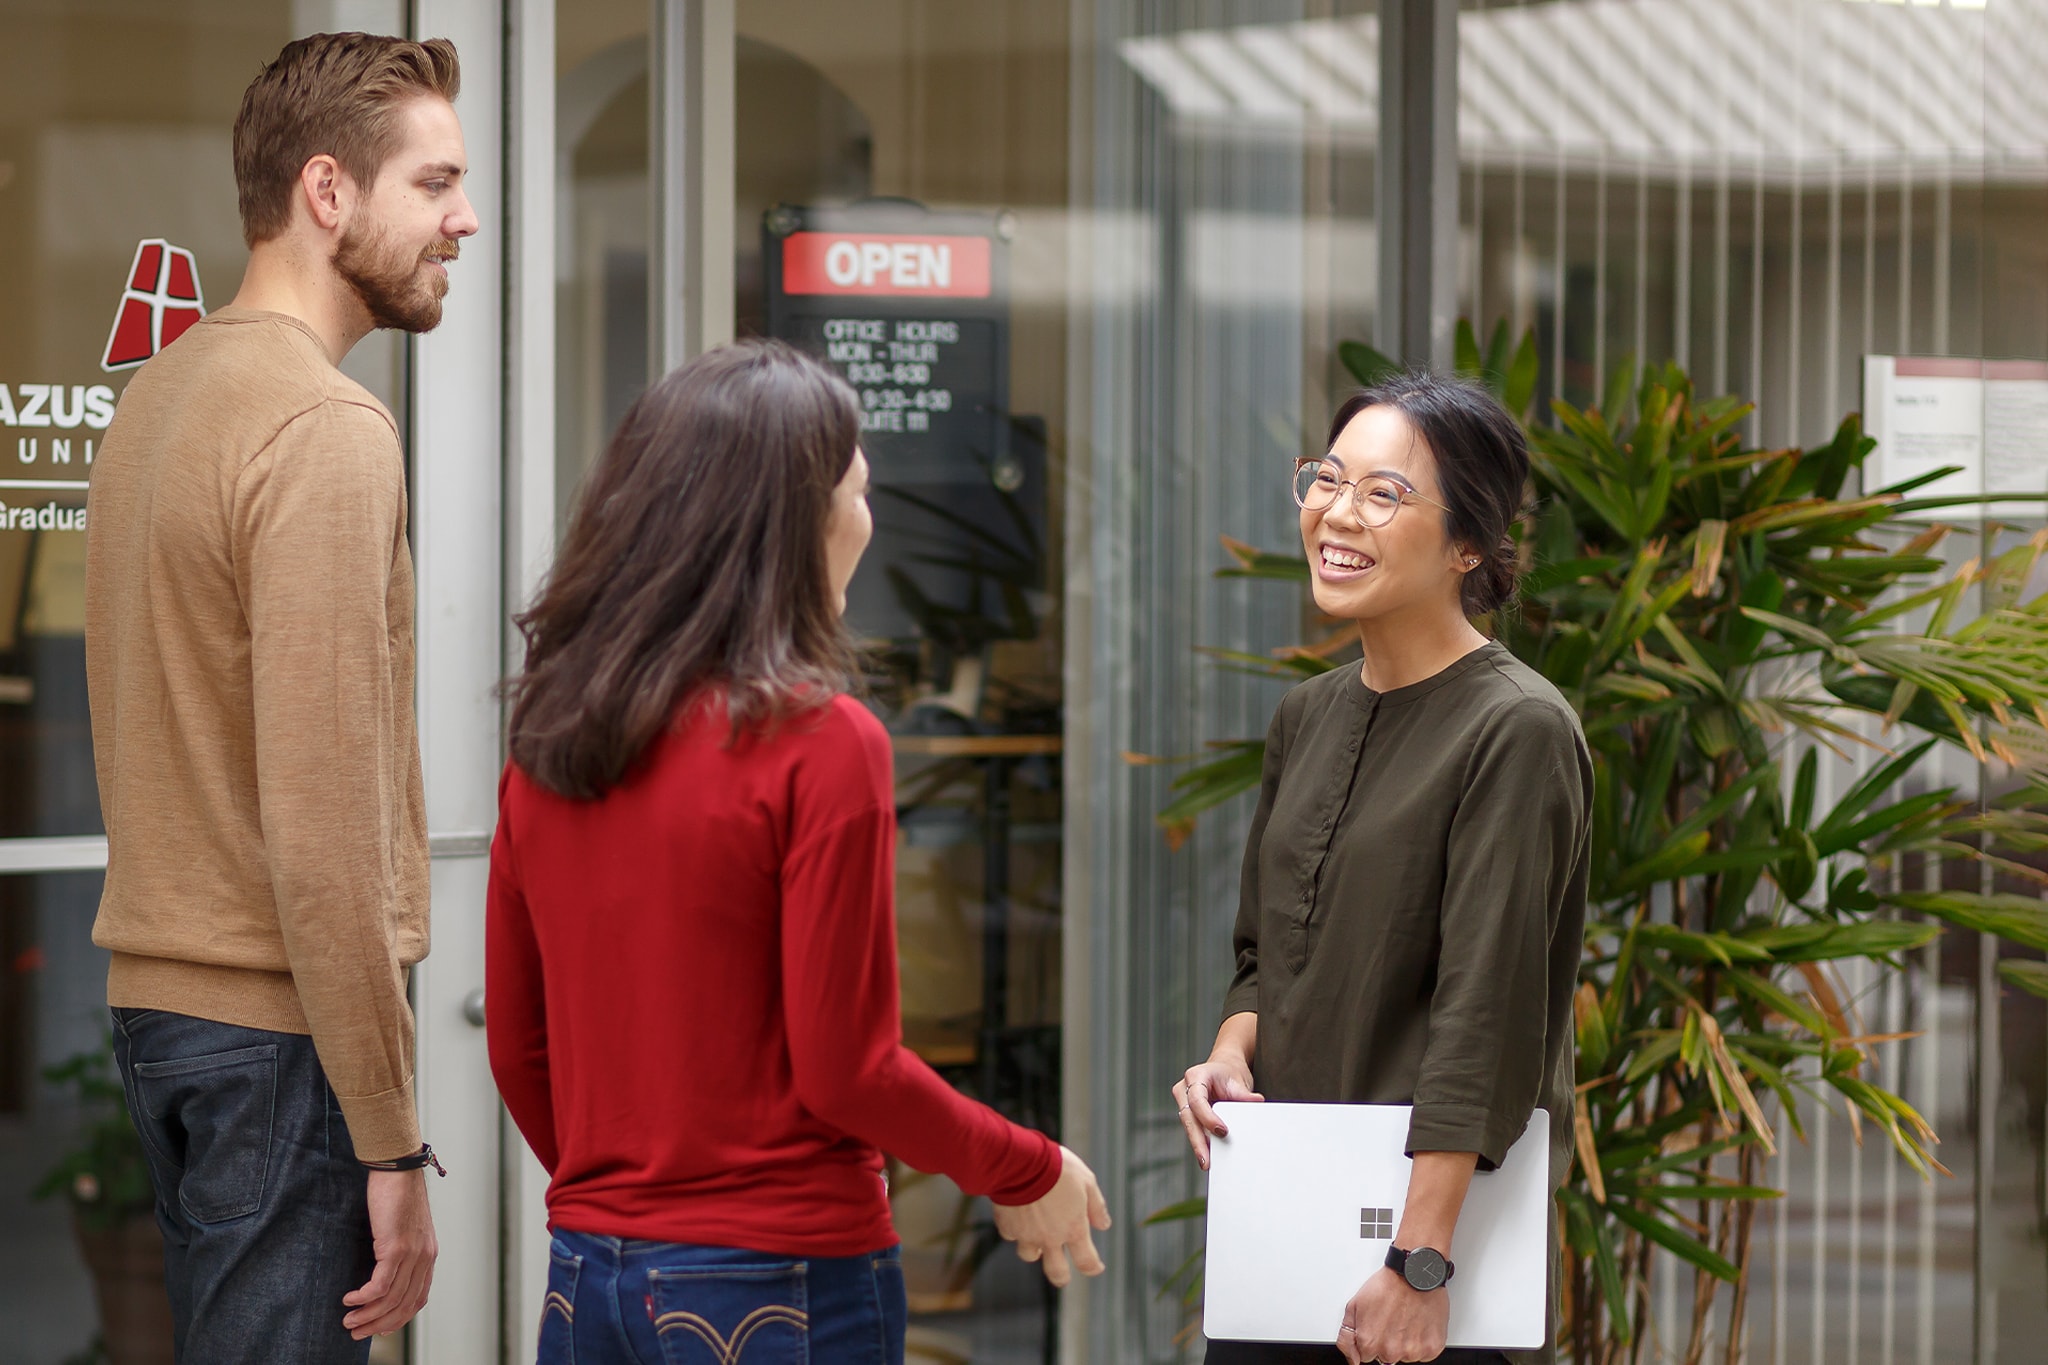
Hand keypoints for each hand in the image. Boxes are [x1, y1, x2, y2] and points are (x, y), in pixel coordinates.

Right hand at [342, 1167, 438, 1338]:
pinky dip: (363, 1298)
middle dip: (380, 1324)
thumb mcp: (402, 1228)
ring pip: (391, 1299)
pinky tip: (349, 1300)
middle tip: (358, 1333)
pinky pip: (380, 1285)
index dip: (398, 1318)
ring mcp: (412, 1254)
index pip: (418, 1299)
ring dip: (367, 1315)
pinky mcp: (395, 1247)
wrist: (398, 1168)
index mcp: (428, 1255)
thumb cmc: (396, 1194)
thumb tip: (380, 1271)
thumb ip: (398, 1250)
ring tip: (348, 1321)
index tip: (379, 1328)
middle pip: (404, 1305)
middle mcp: (424, 1258)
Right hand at [991, 1145, 1111, 1286]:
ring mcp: (1026, 1234)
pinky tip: (1018, 1217)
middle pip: (1056, 1272)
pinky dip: (1015, 1230)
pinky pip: (1011, 1234)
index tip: (1096, 1268)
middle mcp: (1050, 1237)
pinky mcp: (1007, 1225)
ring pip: (1029, 1255)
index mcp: (1073, 1228)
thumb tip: (1104, 1225)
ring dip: (1035, 1250)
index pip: (1086, 1261)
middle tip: (1063, 1276)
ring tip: (1037, 1237)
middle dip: (1062, 1277)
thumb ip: (1096, 1206)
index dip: (1093, 1268)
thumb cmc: (1057, 1168)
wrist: (1020, 1162)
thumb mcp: (1086, 1181)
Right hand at [1172, 1055, 1261, 1169]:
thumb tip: (1256, 1102)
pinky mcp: (1189, 1114)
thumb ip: (1244, 1094)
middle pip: (1188, 1117)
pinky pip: (1194, 1129)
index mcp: (1195, 1076)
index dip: (1208, 1117)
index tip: (1223, 1131)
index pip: (1197, 1100)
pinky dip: (1201, 1142)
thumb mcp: (1238, 1080)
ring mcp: (1184, 1102)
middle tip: (1206, 1160)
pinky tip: (1208, 1155)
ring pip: (1189, 1126)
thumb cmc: (1229, 1073)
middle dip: (1198, 1140)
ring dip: (1198, 1145)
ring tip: (1207, 1163)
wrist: (1224, 1067)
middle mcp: (1184, 1089)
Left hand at [1339, 1265, 1448, 1363]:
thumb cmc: (1387, 1285)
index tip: (1378, 1325)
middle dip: (1387, 1342)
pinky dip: (1422, 1341)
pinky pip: (1424, 1353)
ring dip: (1406, 1342)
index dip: (1372, 1338)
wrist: (1414, 1274)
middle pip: (1386, 1357)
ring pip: (1406, 1355)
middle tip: (1392, 1319)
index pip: (1366, 1356)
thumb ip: (1346, 1337)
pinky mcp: (1432, 1348)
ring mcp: (1413, 1351)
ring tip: (1406, 1318)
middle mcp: (1391, 1351)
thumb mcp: (1354, 1305)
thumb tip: (1352, 1358)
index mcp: (1370, 1342)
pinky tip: (1418, 1323)